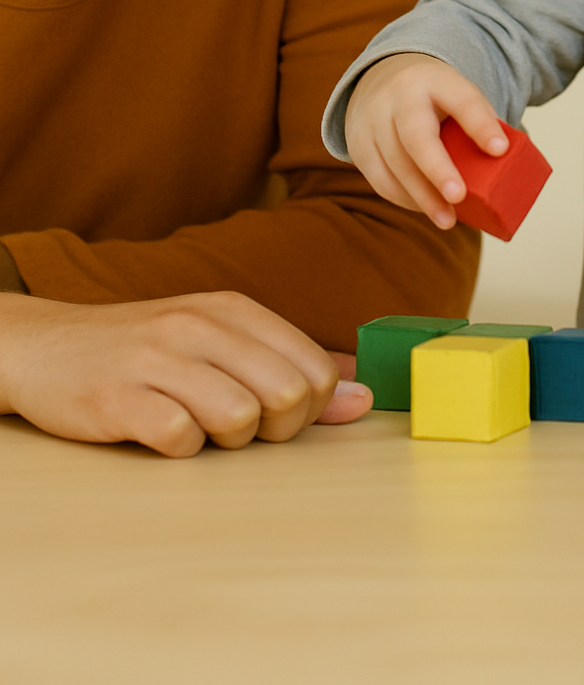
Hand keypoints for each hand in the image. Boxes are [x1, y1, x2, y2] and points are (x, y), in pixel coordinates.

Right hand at [0, 289, 369, 455]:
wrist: (46, 347)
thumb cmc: (148, 352)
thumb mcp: (221, 342)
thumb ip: (291, 366)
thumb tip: (362, 399)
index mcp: (233, 309)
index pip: (314, 369)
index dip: (309, 409)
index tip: (276, 414)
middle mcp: (200, 324)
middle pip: (287, 395)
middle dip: (274, 429)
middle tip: (238, 425)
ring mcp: (157, 358)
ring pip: (240, 418)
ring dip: (225, 440)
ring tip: (196, 424)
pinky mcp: (118, 397)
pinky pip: (179, 439)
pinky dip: (178, 448)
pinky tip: (158, 430)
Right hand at [345, 53, 507, 228]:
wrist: (383, 76)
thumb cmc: (435, 97)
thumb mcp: (458, 95)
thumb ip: (480, 124)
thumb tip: (508, 171)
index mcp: (436, 80)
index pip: (461, 100)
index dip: (481, 125)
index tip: (500, 149)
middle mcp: (399, 96)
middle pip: (416, 136)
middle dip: (437, 169)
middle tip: (458, 196)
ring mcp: (372, 119)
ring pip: (395, 163)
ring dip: (422, 197)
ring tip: (448, 219)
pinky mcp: (358, 144)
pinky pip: (380, 178)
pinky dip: (404, 198)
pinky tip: (425, 209)